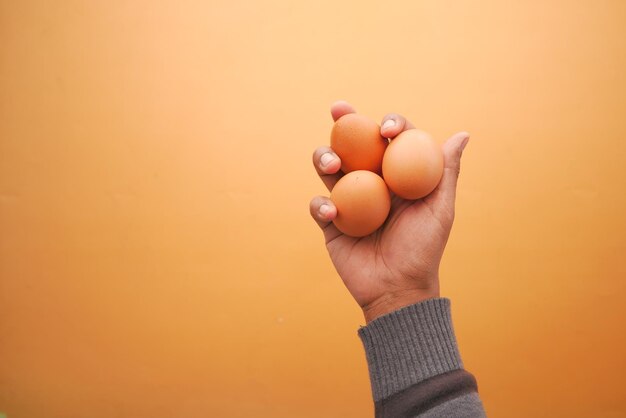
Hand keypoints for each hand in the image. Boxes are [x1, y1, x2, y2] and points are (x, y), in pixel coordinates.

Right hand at [310, 101, 468, 322]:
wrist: (398, 289)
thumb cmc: (423, 249)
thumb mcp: (440, 209)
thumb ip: (446, 172)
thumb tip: (463, 134)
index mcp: (397, 176)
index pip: (390, 140)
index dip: (387, 124)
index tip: (386, 129)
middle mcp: (371, 183)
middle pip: (353, 145)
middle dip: (343, 123)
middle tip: (338, 109)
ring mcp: (348, 201)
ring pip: (329, 168)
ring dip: (324, 158)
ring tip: (331, 165)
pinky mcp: (330, 222)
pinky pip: (319, 205)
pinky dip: (321, 205)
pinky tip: (333, 213)